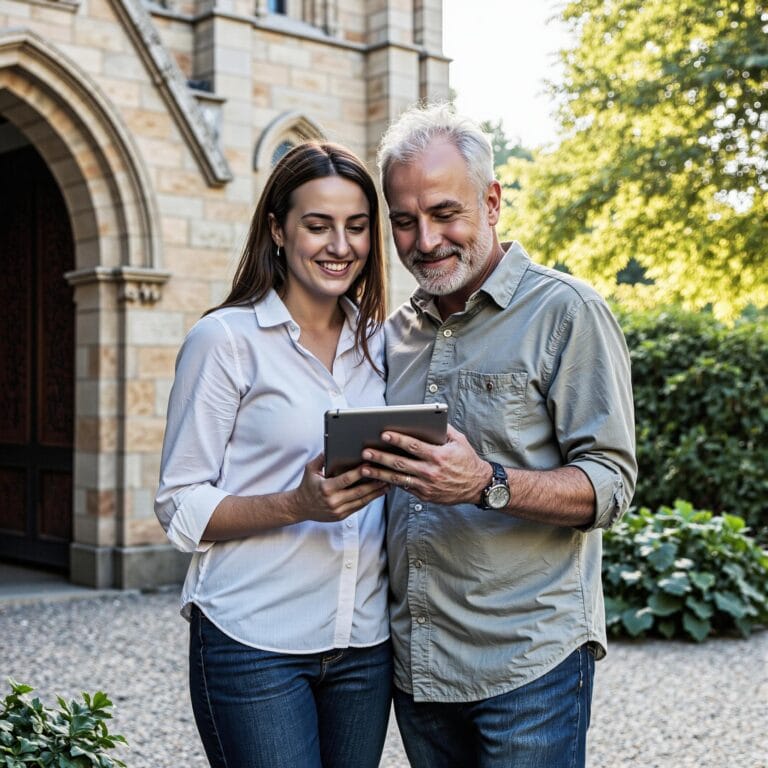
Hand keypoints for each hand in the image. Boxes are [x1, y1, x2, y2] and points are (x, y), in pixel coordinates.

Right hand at [291, 454, 388, 522]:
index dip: (360, 473)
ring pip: (361, 501)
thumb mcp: (310, 469)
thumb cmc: (307, 485)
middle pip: (358, 491)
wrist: (300, 507)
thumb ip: (321, 458)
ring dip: (376, 493)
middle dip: (374, 484)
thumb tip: (332, 445)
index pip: (347, 479)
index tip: (370, 465)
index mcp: (326, 488)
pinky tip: (377, 493)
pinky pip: (358, 507)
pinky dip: (369, 499)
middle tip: (386, 475)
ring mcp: (338, 510)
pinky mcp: (341, 516)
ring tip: (387, 484)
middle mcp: (333, 501)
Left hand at [360, 425, 488, 505]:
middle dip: (381, 457)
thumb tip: (429, 418)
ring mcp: (426, 485)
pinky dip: (390, 482)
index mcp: (438, 456)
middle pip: (400, 463)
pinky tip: (377, 478)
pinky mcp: (424, 495)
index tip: (383, 434)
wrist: (477, 486)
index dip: (397, 440)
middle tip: (366, 452)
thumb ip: (444, 429)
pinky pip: (404, 487)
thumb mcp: (459, 441)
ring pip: (398, 478)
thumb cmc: (467, 461)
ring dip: (379, 473)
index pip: (413, 446)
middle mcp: (431, 472)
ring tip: (364, 468)